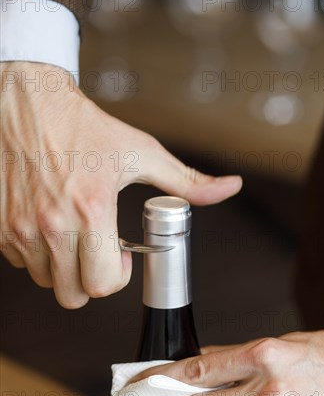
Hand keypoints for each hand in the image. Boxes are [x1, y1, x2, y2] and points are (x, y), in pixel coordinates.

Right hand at [0, 62, 241, 307]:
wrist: (25, 100)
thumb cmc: (82, 125)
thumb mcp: (139, 152)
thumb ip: (186, 181)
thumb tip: (229, 187)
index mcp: (91, 210)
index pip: (103, 285)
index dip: (117, 278)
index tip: (120, 258)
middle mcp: (50, 225)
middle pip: (73, 296)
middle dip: (90, 281)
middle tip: (96, 253)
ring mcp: (18, 228)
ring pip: (46, 282)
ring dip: (62, 267)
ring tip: (70, 234)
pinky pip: (20, 263)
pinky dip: (36, 252)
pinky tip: (46, 224)